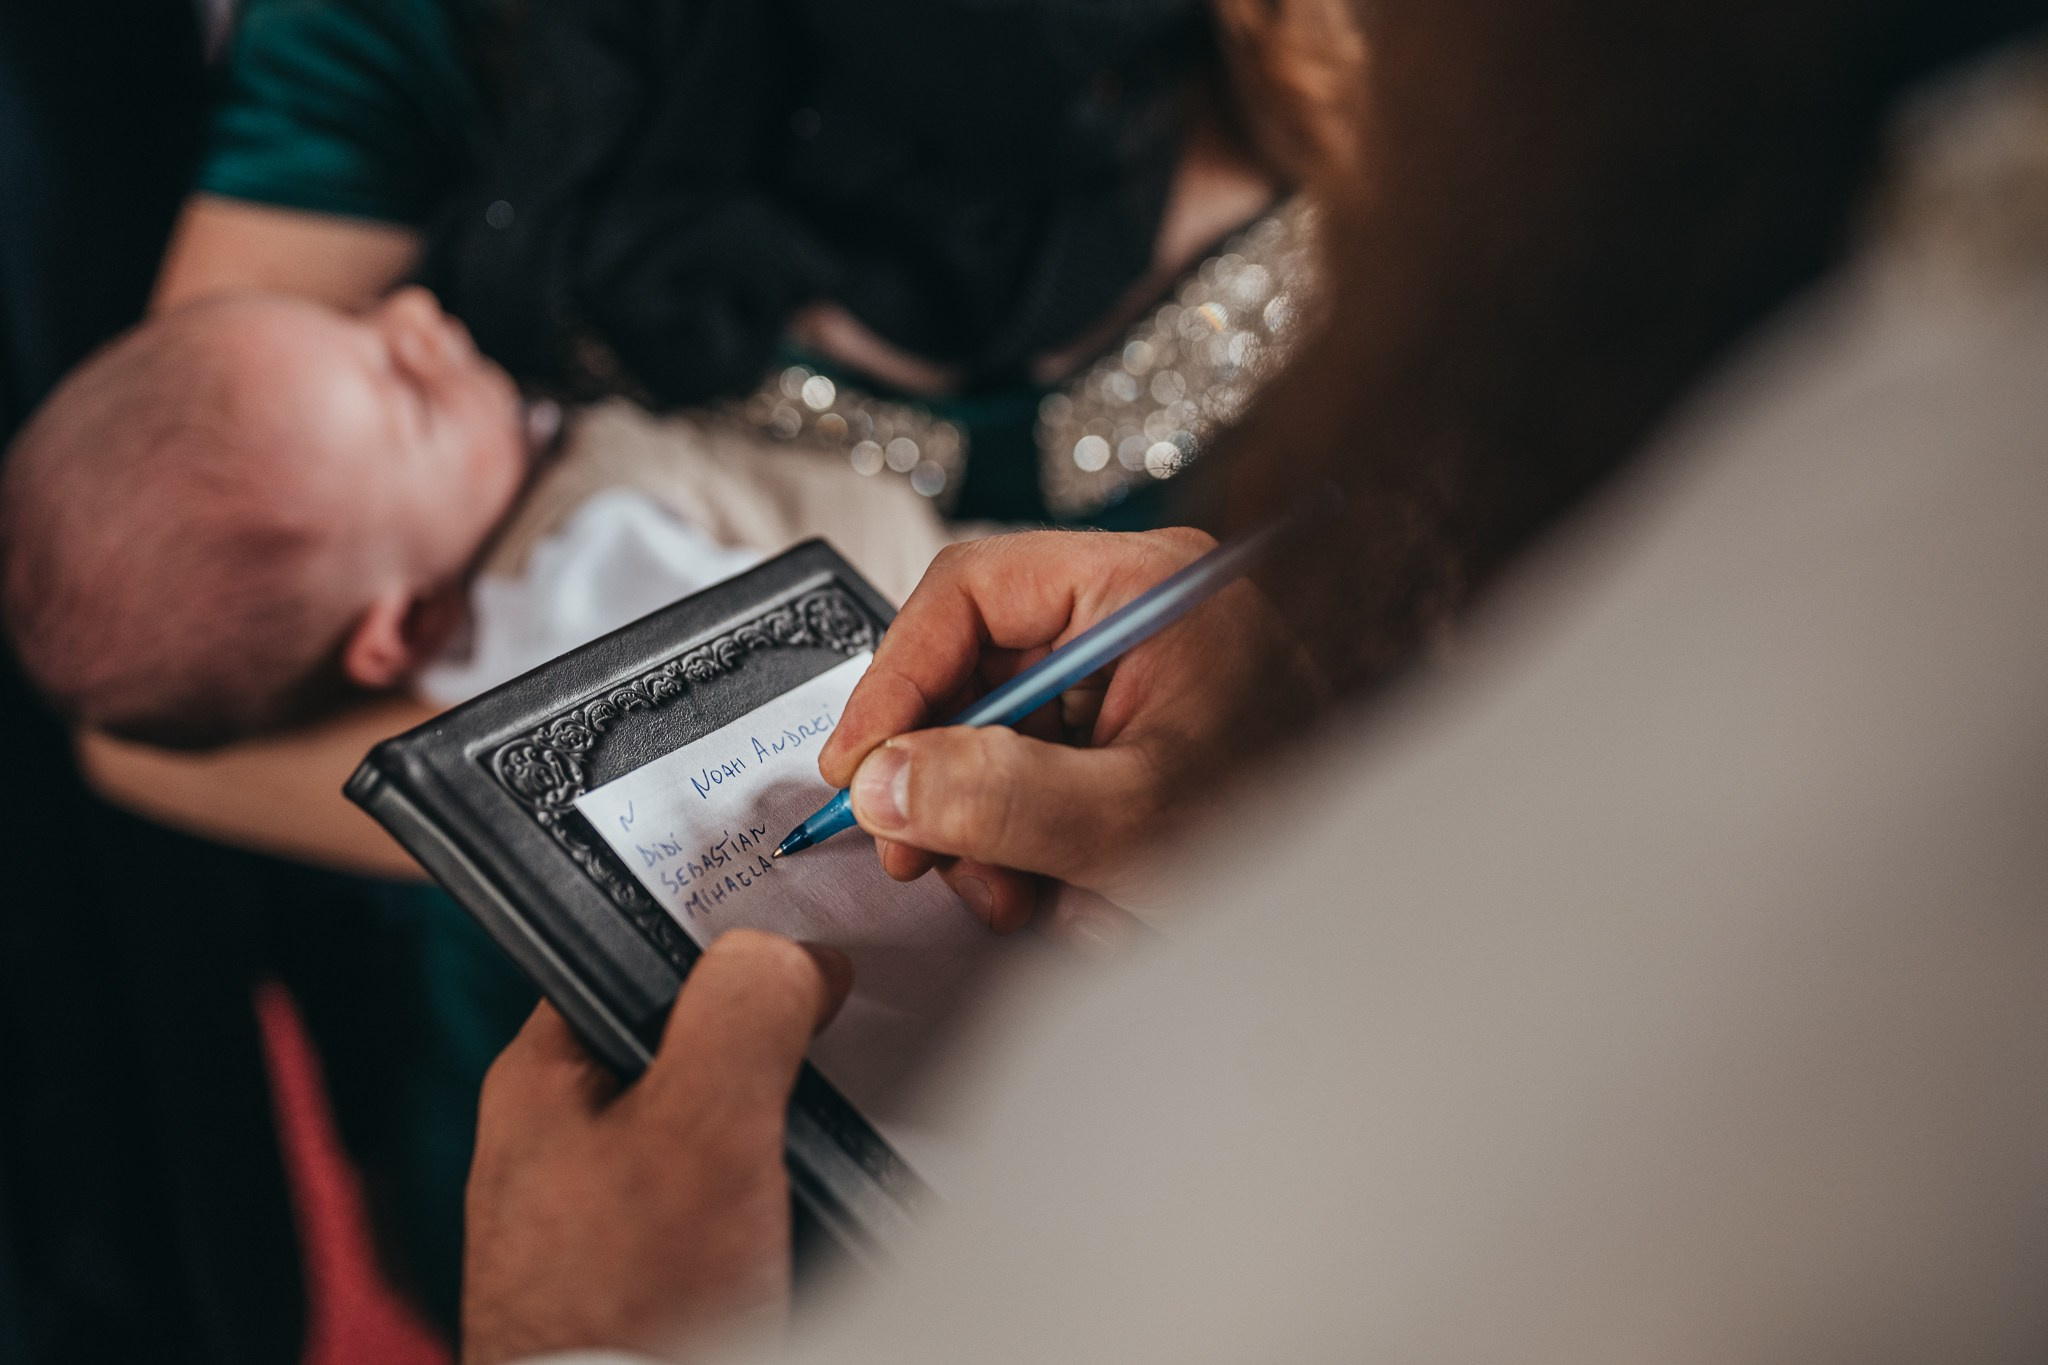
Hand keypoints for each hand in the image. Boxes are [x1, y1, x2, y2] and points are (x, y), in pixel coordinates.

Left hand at [461, 932, 850, 1364]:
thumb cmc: (631, 1299)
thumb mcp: (706, 1120)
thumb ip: (744, 1008)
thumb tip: (787, 955)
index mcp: (542, 1079)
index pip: (634, 959)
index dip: (720, 946)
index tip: (792, 959)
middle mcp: (558, 1139)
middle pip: (684, 1044)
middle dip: (760, 1049)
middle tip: (817, 1057)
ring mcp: (595, 1212)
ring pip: (710, 1125)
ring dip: (771, 1133)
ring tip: (809, 1150)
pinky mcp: (638, 1272)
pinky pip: (718, 1201)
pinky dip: (764, 1200)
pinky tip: (794, 1216)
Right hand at [818, 529, 1310, 933]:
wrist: (1386, 898)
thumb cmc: (1297, 829)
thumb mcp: (1129, 819)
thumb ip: (997, 797)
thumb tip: (883, 780)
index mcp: (1144, 587)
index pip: (970, 593)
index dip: (894, 679)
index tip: (859, 763)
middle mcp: (1136, 616)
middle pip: (976, 668)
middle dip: (939, 774)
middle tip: (914, 849)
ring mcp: (1135, 677)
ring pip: (1000, 734)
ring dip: (982, 827)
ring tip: (1008, 894)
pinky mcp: (1136, 736)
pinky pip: (1042, 772)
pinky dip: (1029, 841)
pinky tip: (1057, 893)